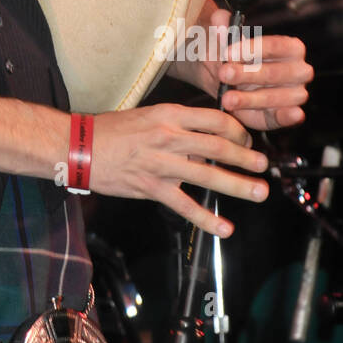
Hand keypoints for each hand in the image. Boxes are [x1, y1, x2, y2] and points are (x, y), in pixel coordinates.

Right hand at [90, 103, 269, 236]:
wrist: (78, 146)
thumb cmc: (110, 129)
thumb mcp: (146, 115)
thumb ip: (175, 126)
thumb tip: (202, 141)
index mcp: (168, 113)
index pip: (214, 119)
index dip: (237, 130)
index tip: (246, 140)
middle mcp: (168, 136)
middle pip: (219, 146)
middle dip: (246, 157)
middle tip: (264, 165)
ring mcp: (161, 163)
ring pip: (208, 174)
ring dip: (238, 184)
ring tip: (259, 192)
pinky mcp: (151, 187)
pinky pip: (185, 205)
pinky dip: (207, 219)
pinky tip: (224, 228)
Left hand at [207, 8, 311, 129]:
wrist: (221, 77)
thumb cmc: (229, 55)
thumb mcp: (223, 38)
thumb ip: (222, 26)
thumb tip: (220, 18)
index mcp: (290, 47)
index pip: (274, 45)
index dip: (251, 49)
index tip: (227, 53)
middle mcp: (298, 70)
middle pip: (275, 72)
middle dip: (247, 75)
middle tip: (223, 74)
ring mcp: (294, 94)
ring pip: (277, 97)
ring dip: (251, 99)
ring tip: (227, 98)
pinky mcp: (283, 114)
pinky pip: (283, 118)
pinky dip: (284, 118)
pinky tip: (280, 114)